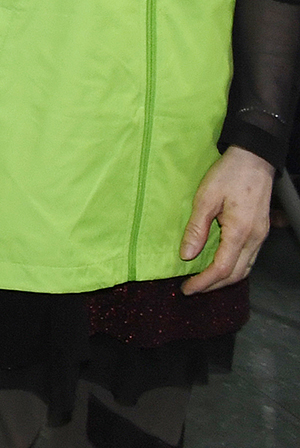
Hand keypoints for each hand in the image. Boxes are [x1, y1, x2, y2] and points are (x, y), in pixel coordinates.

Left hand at [178, 145, 275, 294]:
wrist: (254, 159)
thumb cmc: (228, 175)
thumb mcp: (205, 198)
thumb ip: (196, 228)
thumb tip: (186, 255)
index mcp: (240, 232)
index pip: (222, 269)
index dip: (204, 282)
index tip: (187, 288)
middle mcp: (254, 239)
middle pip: (237, 274)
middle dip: (214, 285)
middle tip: (192, 288)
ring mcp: (260, 235)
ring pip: (245, 268)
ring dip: (225, 278)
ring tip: (203, 281)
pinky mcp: (260, 230)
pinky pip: (248, 257)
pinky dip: (234, 267)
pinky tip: (220, 265)